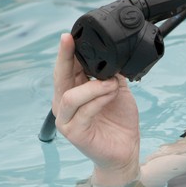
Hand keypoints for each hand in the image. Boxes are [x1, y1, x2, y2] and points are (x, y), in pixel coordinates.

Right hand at [52, 33, 140, 186]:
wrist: (126, 151)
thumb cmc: (119, 122)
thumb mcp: (117, 92)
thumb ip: (112, 75)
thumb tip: (113, 56)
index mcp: (73, 93)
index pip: (66, 69)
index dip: (67, 52)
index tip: (70, 35)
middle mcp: (65, 105)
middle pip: (60, 77)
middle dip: (65, 58)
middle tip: (71, 41)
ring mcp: (67, 120)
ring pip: (70, 95)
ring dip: (94, 86)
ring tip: (112, 83)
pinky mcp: (75, 133)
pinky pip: (84, 111)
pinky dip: (99, 99)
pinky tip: (111, 94)